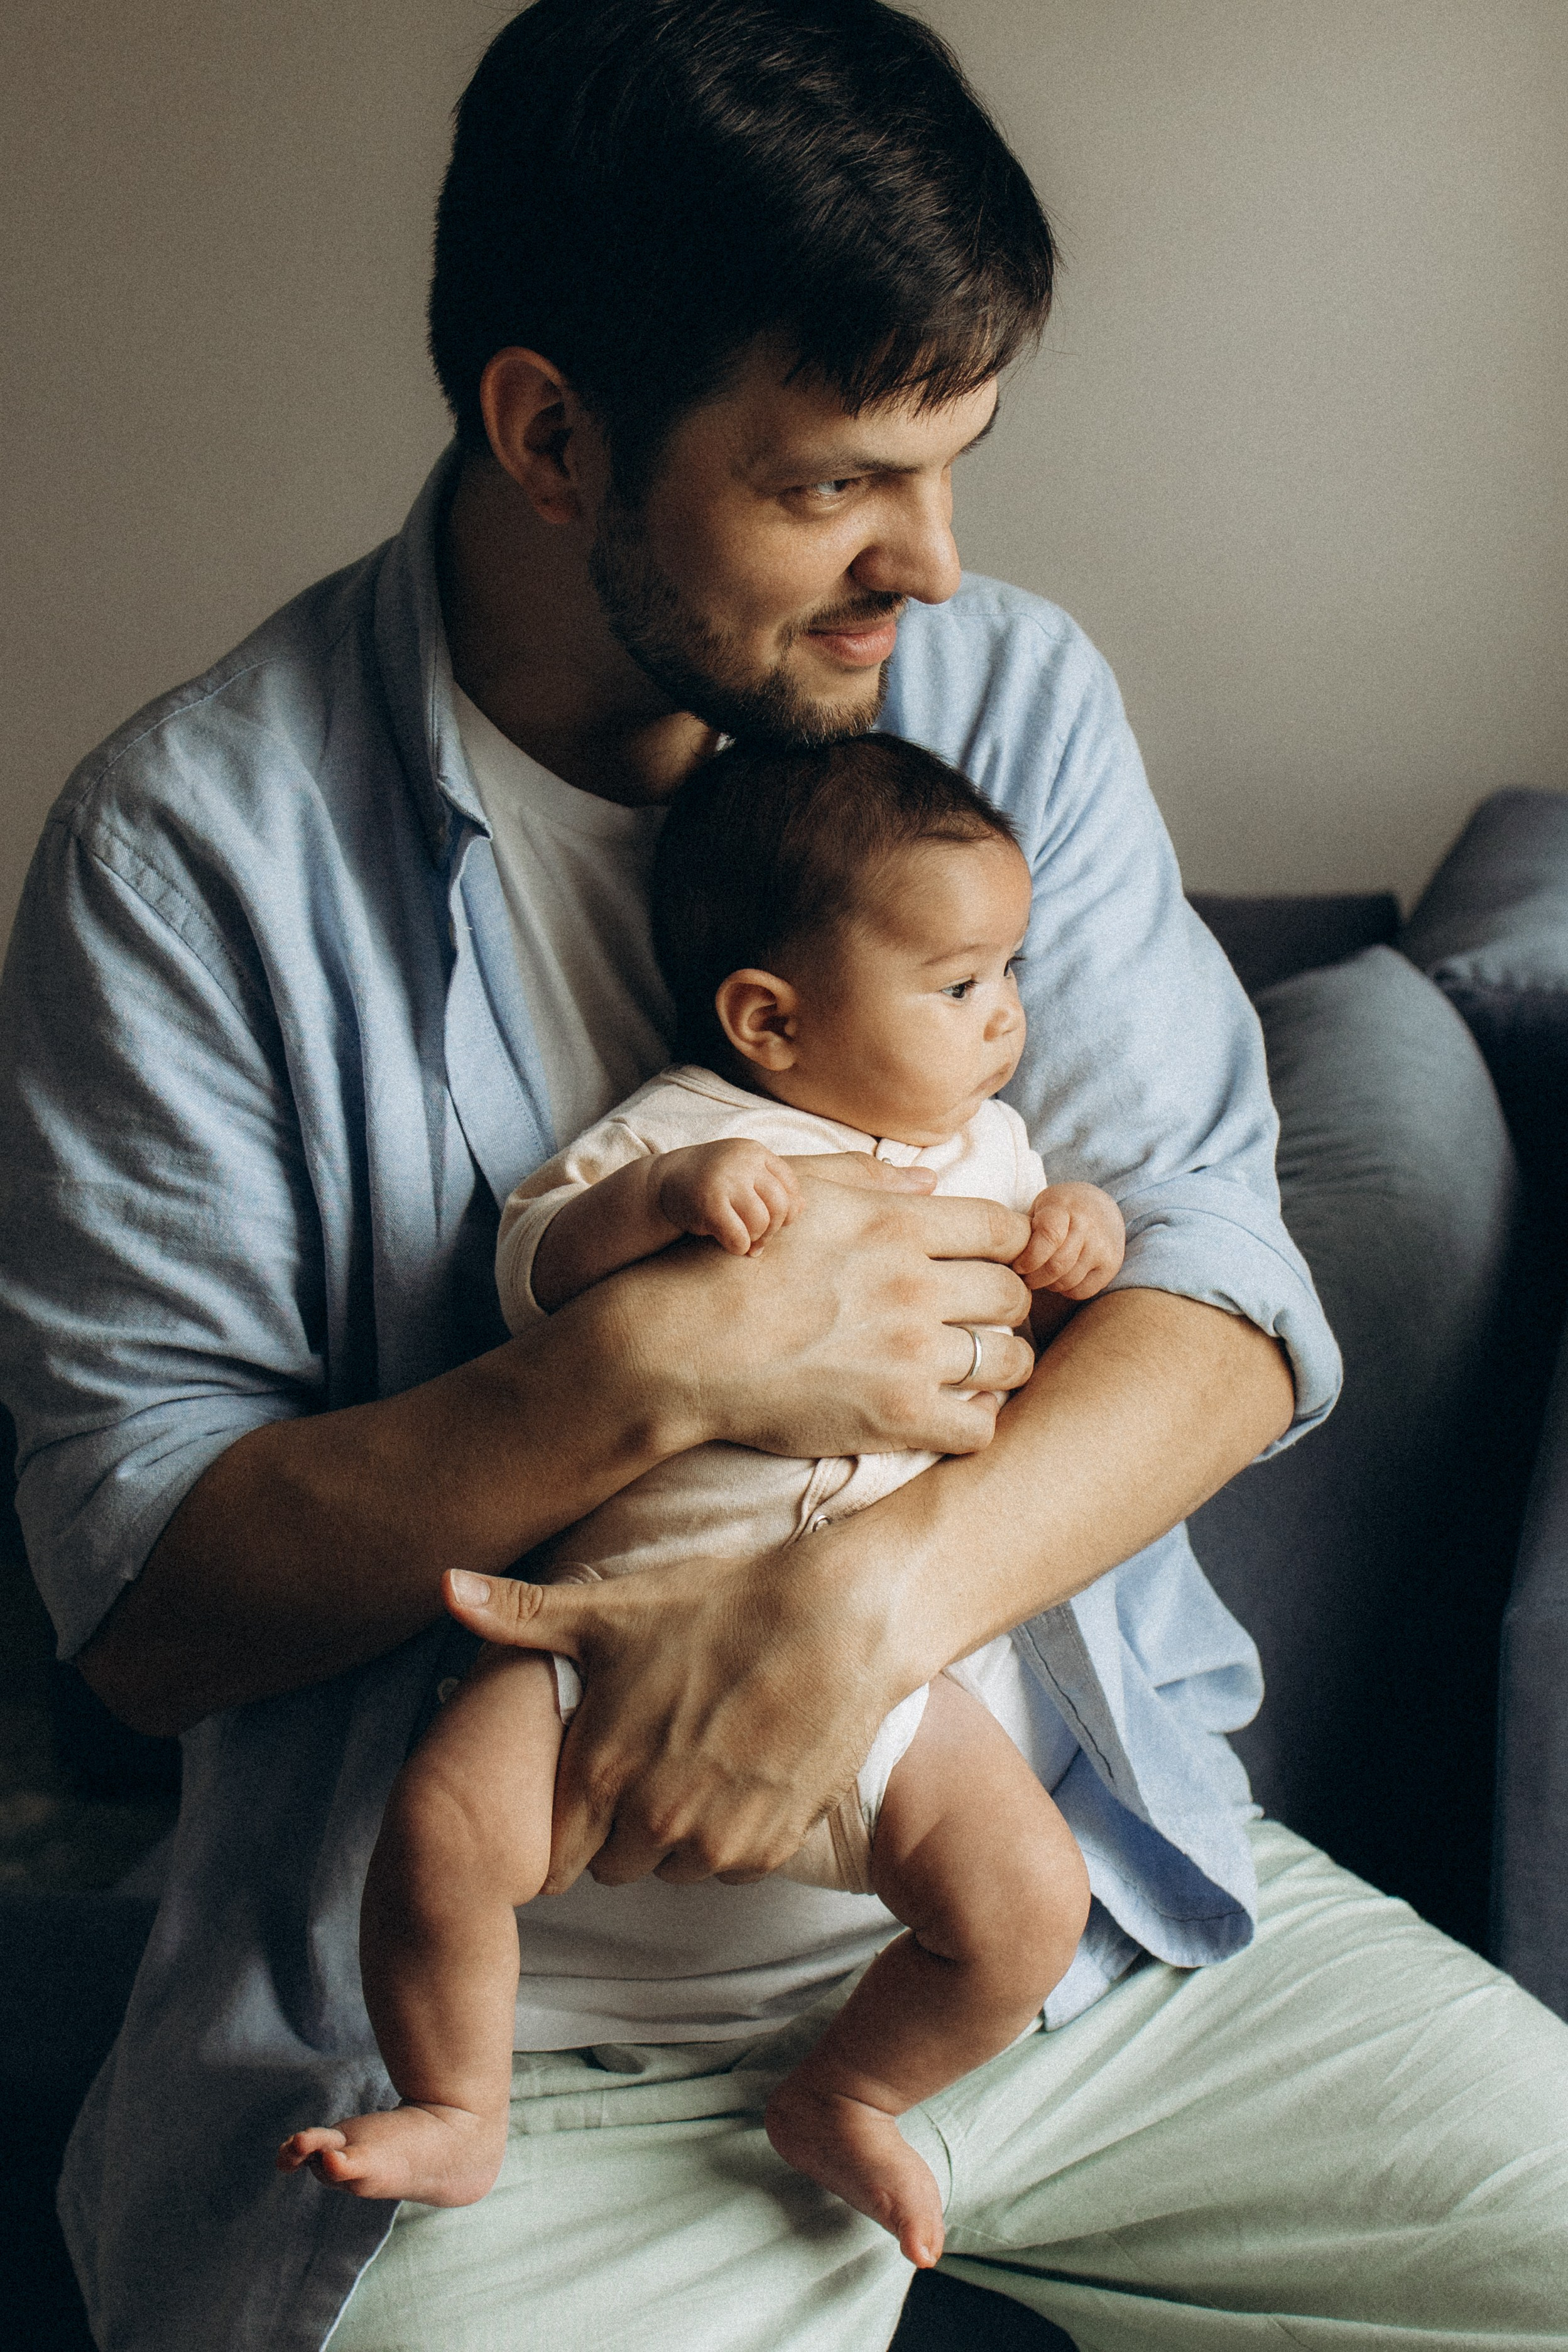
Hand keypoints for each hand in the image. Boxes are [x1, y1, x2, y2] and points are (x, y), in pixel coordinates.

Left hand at [442, 1554, 892, 1891]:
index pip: (553, 1855)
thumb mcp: (612, 1607)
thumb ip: (520, 1614)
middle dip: (621, 1825)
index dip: (565, 1821)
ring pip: (675, 1867)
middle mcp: (653, 1822)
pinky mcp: (775, 1846)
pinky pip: (734, 1866)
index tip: (587, 1786)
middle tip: (648, 1759)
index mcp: (600, 1772)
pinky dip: (736, 1833)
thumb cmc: (720, 1605)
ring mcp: (718, 1842)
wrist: (842, 1618)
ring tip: (700, 1758)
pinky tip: (746, 1768)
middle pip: (614, 1865)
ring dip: (678, 1833)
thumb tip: (443, 1585)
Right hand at [619, 1155, 1036, 1459]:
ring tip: (978, 1368)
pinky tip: (954, 1412)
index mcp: (897, 1224)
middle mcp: (915, 1284)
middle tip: (980, 1317)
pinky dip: (977, 1421)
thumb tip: (934, 1180)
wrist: (676, 1347)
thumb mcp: (795, 1193)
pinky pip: (979, 1427)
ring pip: (1009, 1361)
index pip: (1004, 1229)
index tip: (991, 1261)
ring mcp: (910, 1353)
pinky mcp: (897, 1417)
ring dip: (1001, 1364)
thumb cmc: (725, 1262)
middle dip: (1004, 1304)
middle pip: (1013, 1294)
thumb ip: (871, 1181)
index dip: (1009, 1246)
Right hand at [652, 1140, 802, 1254]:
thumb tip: (802, 1208)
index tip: (773, 1222)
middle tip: (760, 1239)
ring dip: (755, 1239)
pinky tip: (729, 1243)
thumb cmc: (710, 1182)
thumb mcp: (742, 1175)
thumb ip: (772, 1185)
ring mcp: (725, 1181)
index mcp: (754, 1152)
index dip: (788, 1210)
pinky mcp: (709, 1204)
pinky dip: (738, 1247)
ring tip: (743, 1239)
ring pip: (762, 1223)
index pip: (790, 1186)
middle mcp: (742, 1162)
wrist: (662, 1182)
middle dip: (774, 1229)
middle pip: (780, 1206)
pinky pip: (739, 1237)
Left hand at [1013, 1182, 1125, 1300]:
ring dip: (1049, 1285)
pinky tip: (1061, 1279)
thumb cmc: (1060, 1210)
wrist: (1101, 1207)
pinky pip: (1082, 1291)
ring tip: (1042, 1276)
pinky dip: (1066, 1291)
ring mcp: (1102, 1246)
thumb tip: (1004, 1259)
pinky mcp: (1112, 1264)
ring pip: (1067, 1281)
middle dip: (1034, 1278)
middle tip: (1025, 1278)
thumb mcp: (1041, 1207)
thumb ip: (1027, 1229)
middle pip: (1057, 1265)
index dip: (1030, 1258)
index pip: (1049, 1237)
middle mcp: (1088, 1225)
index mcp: (1064, 1207)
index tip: (1018, 1266)